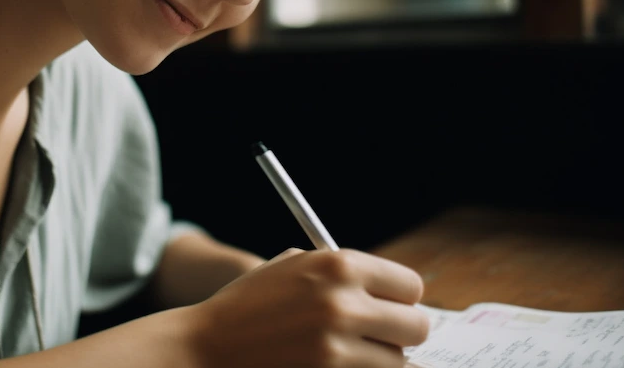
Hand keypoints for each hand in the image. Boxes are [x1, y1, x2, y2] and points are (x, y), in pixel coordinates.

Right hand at [184, 248, 428, 367]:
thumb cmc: (250, 305)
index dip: (402, 298)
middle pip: (415, 327)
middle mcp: (343, 303)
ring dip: (382, 360)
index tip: (392, 307)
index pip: (410, 286)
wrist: (207, 345)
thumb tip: (394, 294)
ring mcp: (336, 347)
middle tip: (380, 335)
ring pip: (398, 362)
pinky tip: (340, 364)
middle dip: (400, 332)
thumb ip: (343, 273)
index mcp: (339, 265)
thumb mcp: (294, 267)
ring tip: (353, 353)